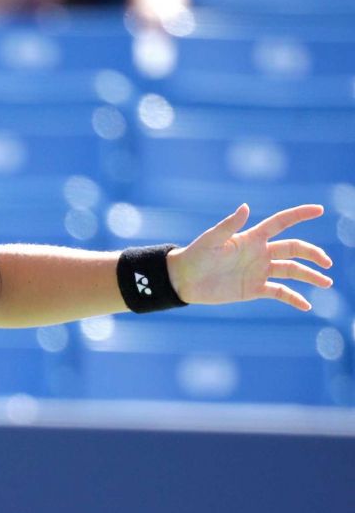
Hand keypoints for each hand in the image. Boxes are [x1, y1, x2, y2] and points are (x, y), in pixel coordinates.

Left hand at [167, 204, 333, 310]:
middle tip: (327, 262)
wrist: (184, 280)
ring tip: (327, 283)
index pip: (281, 223)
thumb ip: (229, 225)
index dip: (299, 215)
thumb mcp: (211, 239)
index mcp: (252, 238)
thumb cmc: (195, 255)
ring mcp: (259, 271)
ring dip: (310, 276)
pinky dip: (294, 298)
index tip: (319, 209)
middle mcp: (260, 253)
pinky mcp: (254, 289)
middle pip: (293, 249)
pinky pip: (279, 293)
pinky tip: (306, 305)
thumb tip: (246, 207)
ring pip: (291, 271)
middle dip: (312, 254)